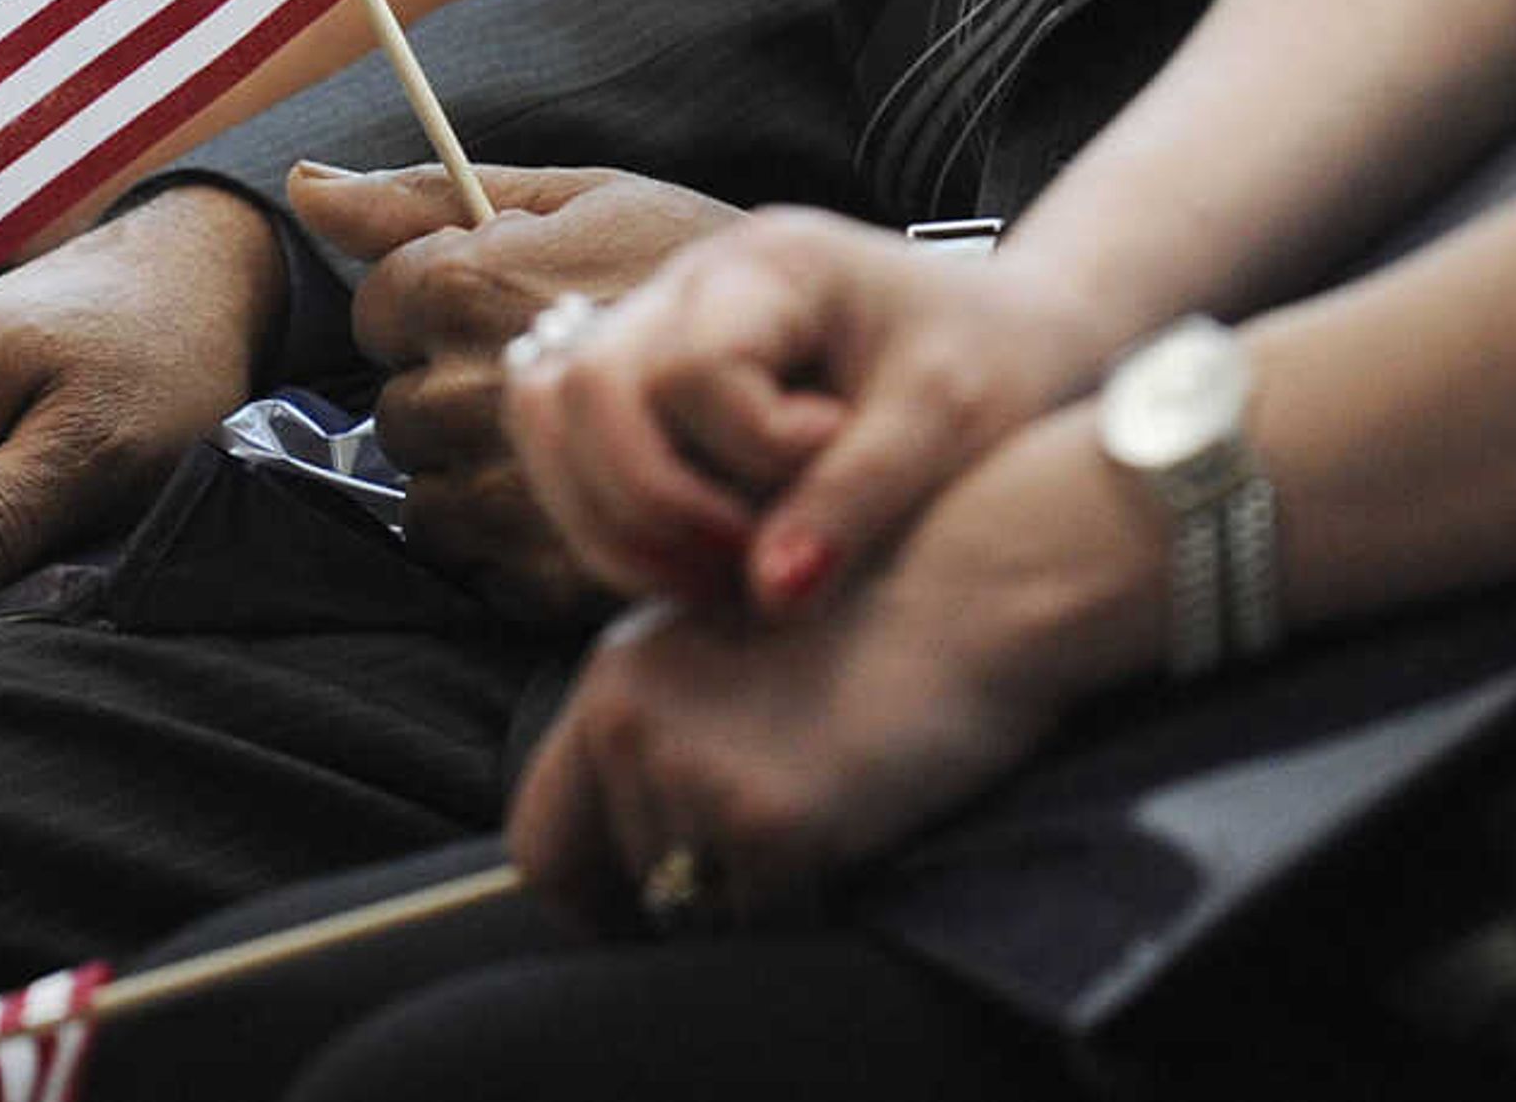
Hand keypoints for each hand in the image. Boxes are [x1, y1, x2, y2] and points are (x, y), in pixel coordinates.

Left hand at [286, 163, 744, 616]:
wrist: (838, 370)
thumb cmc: (700, 266)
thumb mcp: (579, 198)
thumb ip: (425, 197)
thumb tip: (304, 186)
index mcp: (475, 283)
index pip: (377, 311)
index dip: (430, 306)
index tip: (502, 306)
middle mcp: (480, 389)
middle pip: (394, 413)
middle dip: (449, 395)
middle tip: (544, 379)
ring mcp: (516, 490)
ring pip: (425, 503)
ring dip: (476, 480)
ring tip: (567, 447)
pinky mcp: (556, 576)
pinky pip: (480, 572)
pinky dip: (520, 549)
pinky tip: (588, 502)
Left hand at [505, 520, 1091, 922]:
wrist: (973, 592)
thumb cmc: (867, 639)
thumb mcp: (726, 665)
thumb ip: (658, 743)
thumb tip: (607, 875)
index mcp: (612, 680)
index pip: (541, 845)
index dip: (589, 904)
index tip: (641, 918)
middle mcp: (628, 718)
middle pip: (629, 889)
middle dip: (691, 897)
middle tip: (774, 840)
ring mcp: (692, 768)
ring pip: (695, 913)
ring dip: (753, 899)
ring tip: (821, 804)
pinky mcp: (766, 817)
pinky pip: (767, 924)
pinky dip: (810, 907)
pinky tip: (852, 824)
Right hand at [508, 211, 1114, 615]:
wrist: (1008, 330)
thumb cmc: (995, 360)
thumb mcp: (950, 425)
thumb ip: (856, 502)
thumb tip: (768, 597)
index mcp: (770, 265)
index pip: (692, 370)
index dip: (752, 454)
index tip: (838, 474)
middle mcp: (685, 280)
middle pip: (578, 388)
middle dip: (645, 504)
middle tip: (744, 565)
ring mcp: (650, 320)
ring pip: (543, 413)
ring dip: (608, 516)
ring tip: (713, 572)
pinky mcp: (641, 372)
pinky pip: (561, 440)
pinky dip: (606, 512)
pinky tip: (693, 554)